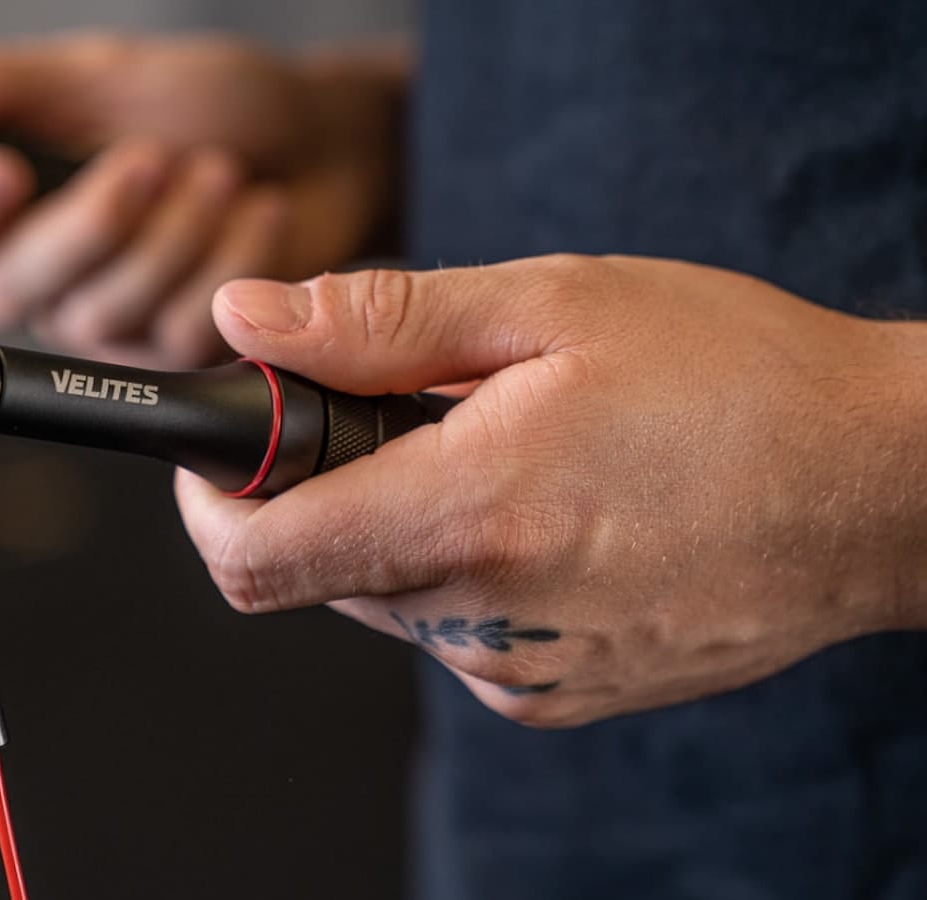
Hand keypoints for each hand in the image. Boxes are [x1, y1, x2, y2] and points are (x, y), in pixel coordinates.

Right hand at [0, 30, 407, 367]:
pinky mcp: (167, 351)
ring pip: (102, 311)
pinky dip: (230, 259)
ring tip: (219, 171)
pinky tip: (253, 211)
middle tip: (151, 156)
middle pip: (6, 290)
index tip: (1, 172)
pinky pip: (178, 332)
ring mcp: (97, 320)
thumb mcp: (101, 73)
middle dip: (91, 223)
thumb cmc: (207, 103)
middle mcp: (30, 269)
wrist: (320, 141)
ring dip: (176, 231)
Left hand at [175, 255, 926, 726]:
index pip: (258, 554)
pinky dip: (460, 569)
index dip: (212, 496)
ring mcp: (520, 673)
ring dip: (400, 524)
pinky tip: (546, 515)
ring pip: (382, 600)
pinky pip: (449, 634)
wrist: (877, 490)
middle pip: (315, 570)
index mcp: (475, 513)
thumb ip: (378, 324)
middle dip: (324, 487)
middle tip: (410, 412)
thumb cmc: (736, 379)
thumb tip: (248, 323)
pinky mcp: (553, 697)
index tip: (228, 441)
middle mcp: (486, 619)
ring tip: (506, 455)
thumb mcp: (553, 307)